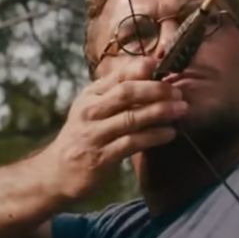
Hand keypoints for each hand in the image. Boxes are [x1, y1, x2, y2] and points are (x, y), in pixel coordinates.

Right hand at [39, 57, 185, 200]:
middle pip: (126, 93)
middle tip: (178, 91)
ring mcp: (94, 134)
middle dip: (156, 89)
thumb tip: (150, 71)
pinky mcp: (101, 157)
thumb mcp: (94, 109)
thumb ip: (117, 92)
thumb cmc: (84, 135)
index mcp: (90, 95)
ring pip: (131, 118)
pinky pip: (132, 143)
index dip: (141, 68)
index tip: (162, 65)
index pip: (118, 76)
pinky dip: (154, 136)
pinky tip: (170, 133)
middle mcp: (90, 111)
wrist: (57, 172)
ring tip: (181, 109)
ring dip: (160, 111)